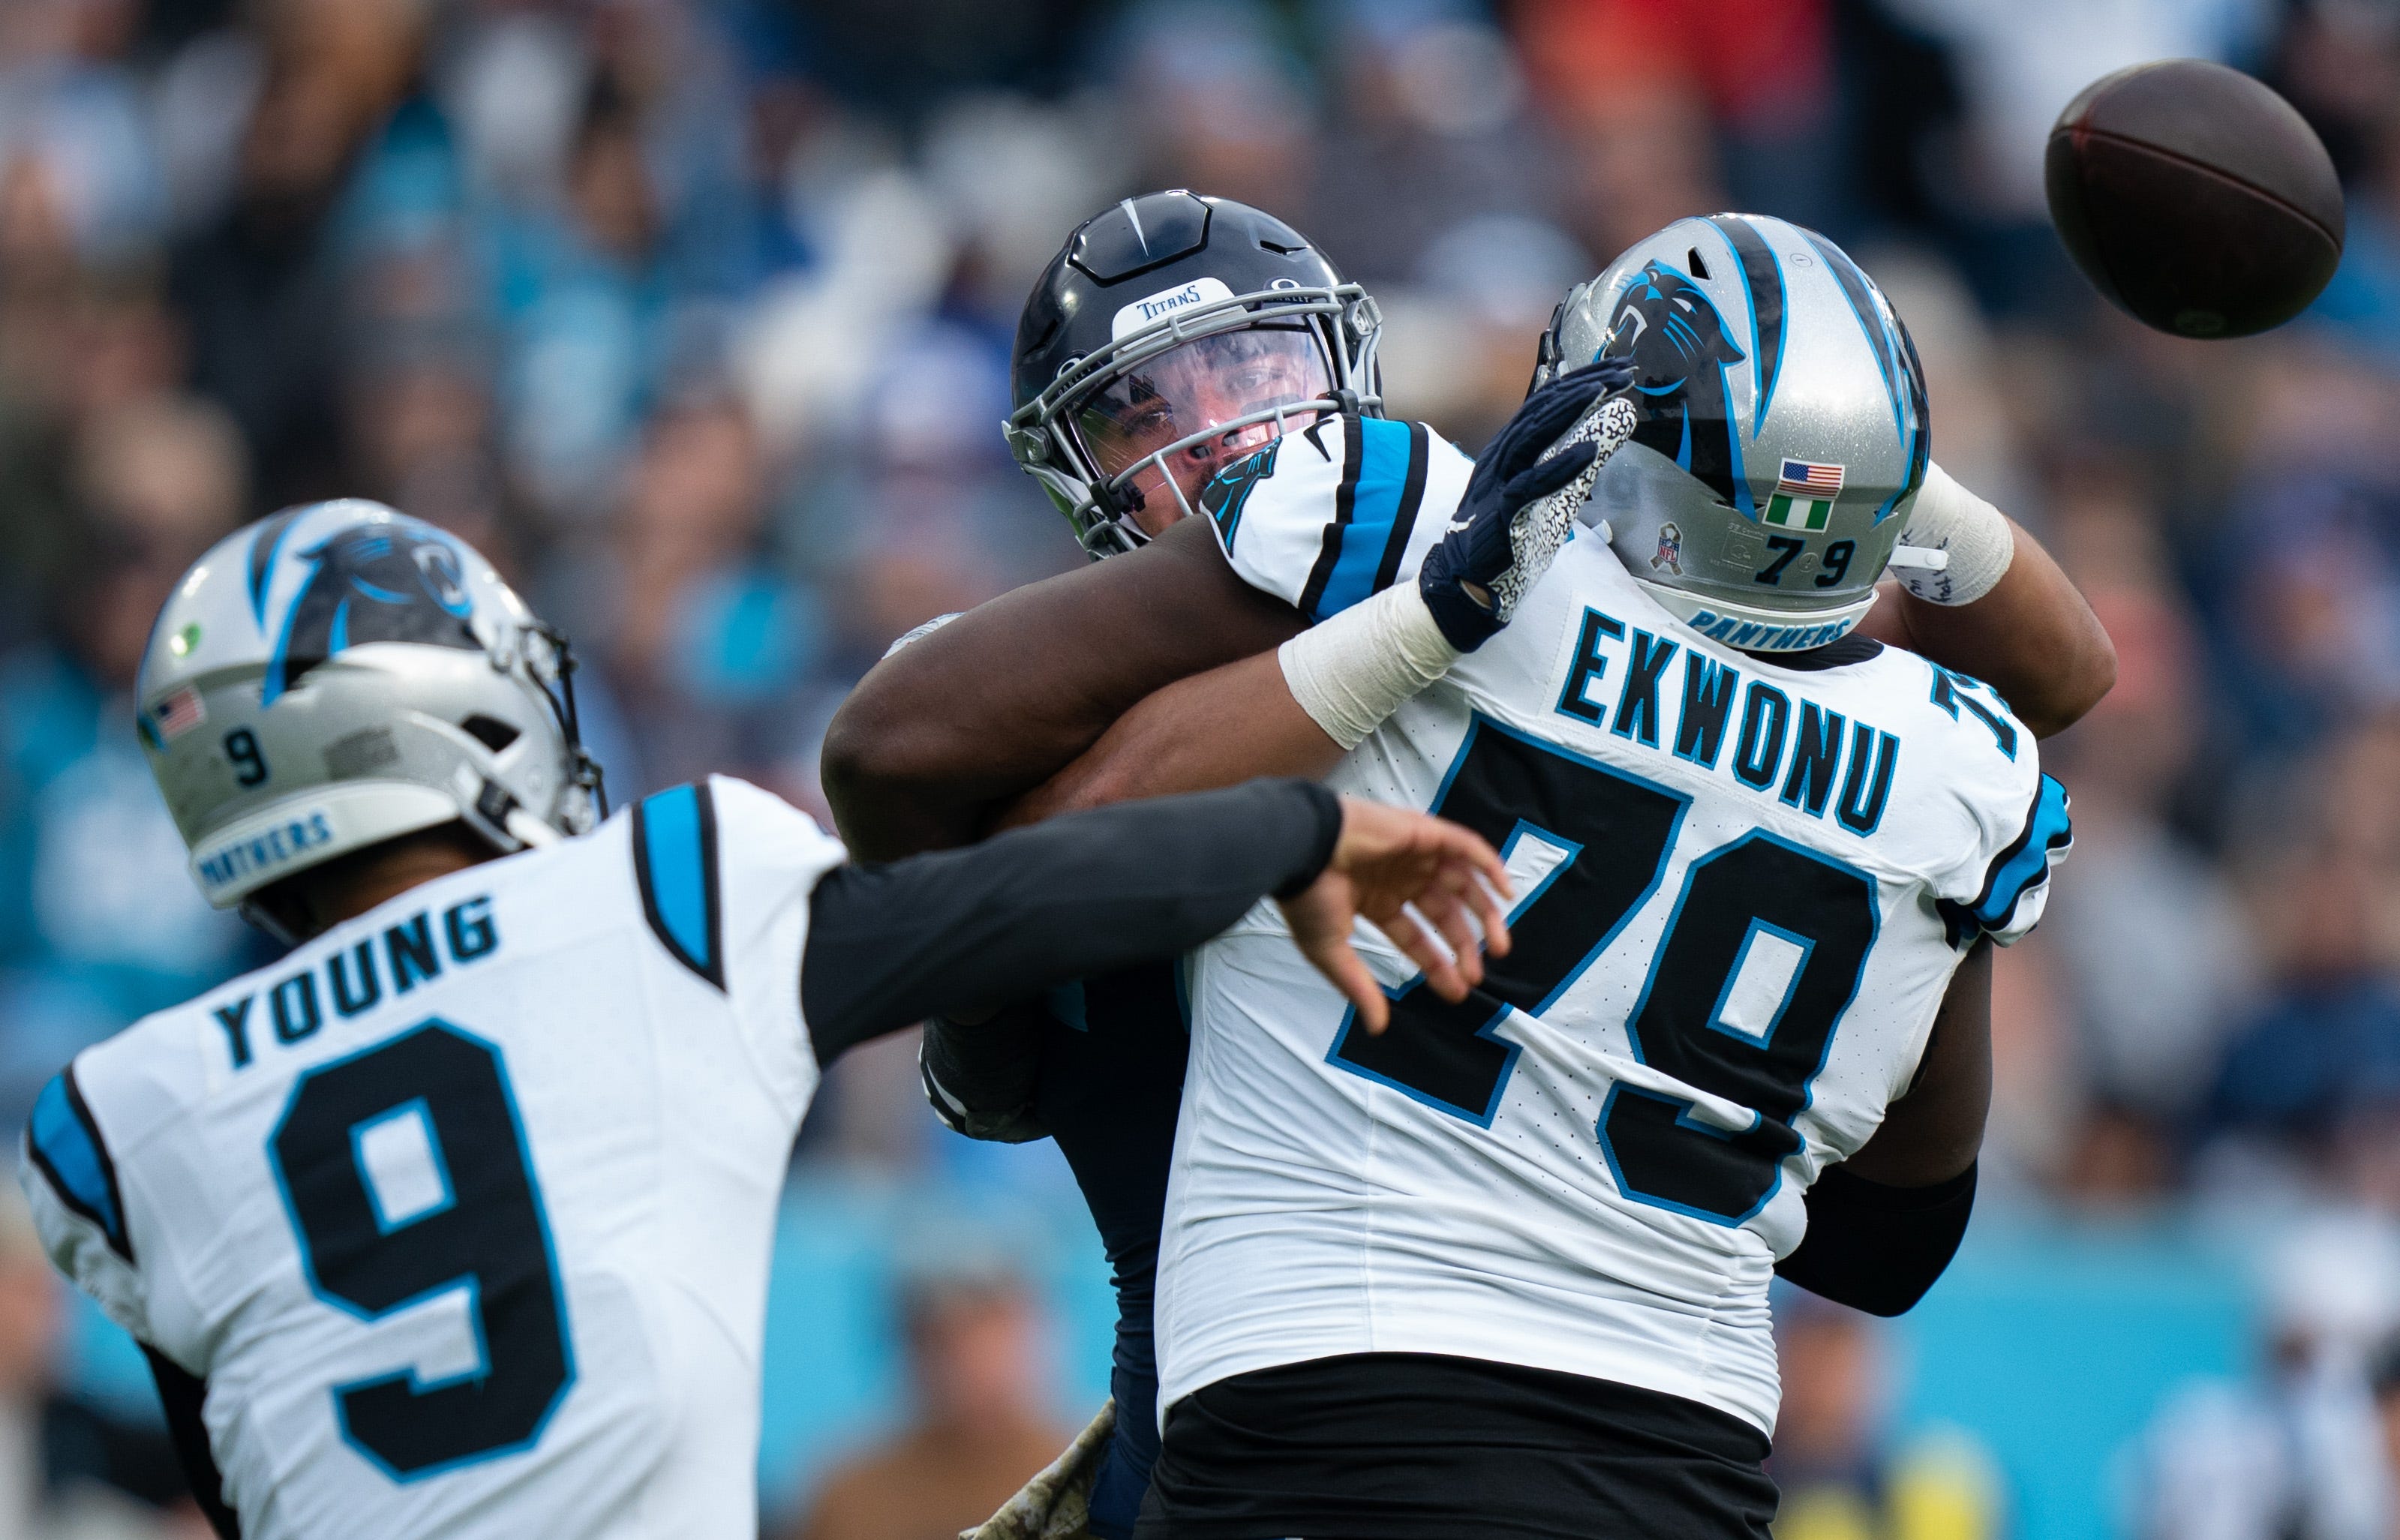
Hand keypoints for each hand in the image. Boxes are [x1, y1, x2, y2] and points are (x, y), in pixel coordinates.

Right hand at [1277, 795, 1513, 1031]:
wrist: (1300, 848)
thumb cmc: (1307, 896)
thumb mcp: (1330, 950)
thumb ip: (1358, 987)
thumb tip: (1377, 1028)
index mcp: (1374, 901)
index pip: (1414, 936)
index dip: (1436, 963)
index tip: (1457, 990)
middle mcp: (1397, 877)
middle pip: (1443, 912)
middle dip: (1463, 944)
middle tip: (1478, 973)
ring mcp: (1411, 853)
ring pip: (1460, 882)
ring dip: (1484, 912)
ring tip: (1499, 946)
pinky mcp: (1422, 831)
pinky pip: (1466, 845)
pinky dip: (1489, 865)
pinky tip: (1505, 894)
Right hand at [1417, 360, 1637, 650]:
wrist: (1468, 581)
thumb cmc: (1510, 535)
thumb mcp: (1556, 492)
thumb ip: (1585, 459)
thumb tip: (1620, 420)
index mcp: (1511, 448)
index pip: (1547, 402)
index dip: (1583, 380)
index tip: (1620, 368)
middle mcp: (1501, 456)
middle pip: (1542, 409)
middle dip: (1583, 386)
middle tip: (1623, 371)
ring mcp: (1498, 482)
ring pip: (1532, 435)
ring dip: (1570, 412)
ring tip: (1605, 393)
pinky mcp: (1501, 512)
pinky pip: (1531, 483)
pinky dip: (1560, 466)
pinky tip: (1589, 450)